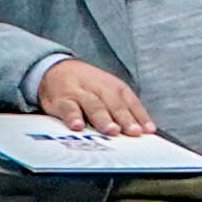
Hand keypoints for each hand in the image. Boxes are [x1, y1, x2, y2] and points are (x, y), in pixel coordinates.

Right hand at [35, 58, 156, 135]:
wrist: (54, 69)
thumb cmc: (86, 86)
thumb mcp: (106, 92)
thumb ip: (124, 109)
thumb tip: (146, 130)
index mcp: (112, 86)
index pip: (130, 101)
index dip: (139, 115)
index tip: (148, 130)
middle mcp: (98, 88)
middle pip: (114, 103)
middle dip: (124, 118)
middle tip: (133, 132)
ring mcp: (79, 94)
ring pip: (93, 105)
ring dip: (103, 118)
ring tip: (112, 131)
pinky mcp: (61, 100)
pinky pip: (68, 109)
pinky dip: (73, 117)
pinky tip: (78, 127)